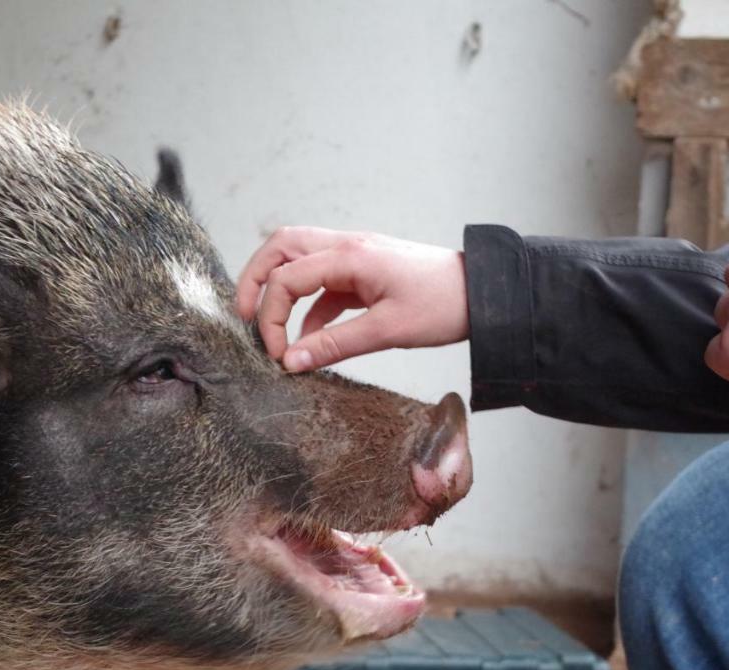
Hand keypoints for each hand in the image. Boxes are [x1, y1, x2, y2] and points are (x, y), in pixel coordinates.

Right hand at [235, 227, 468, 370]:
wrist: (484, 294)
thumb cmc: (444, 305)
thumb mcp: (387, 331)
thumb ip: (334, 345)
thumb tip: (291, 363)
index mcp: (350, 255)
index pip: (286, 278)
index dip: (271, 316)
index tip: (276, 353)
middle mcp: (347, 246)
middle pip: (280, 247)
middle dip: (255, 280)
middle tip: (244, 317)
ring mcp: (355, 255)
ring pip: (298, 259)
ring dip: (279, 290)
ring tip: (273, 330)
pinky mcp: (364, 271)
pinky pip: (323, 282)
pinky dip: (309, 306)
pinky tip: (311, 339)